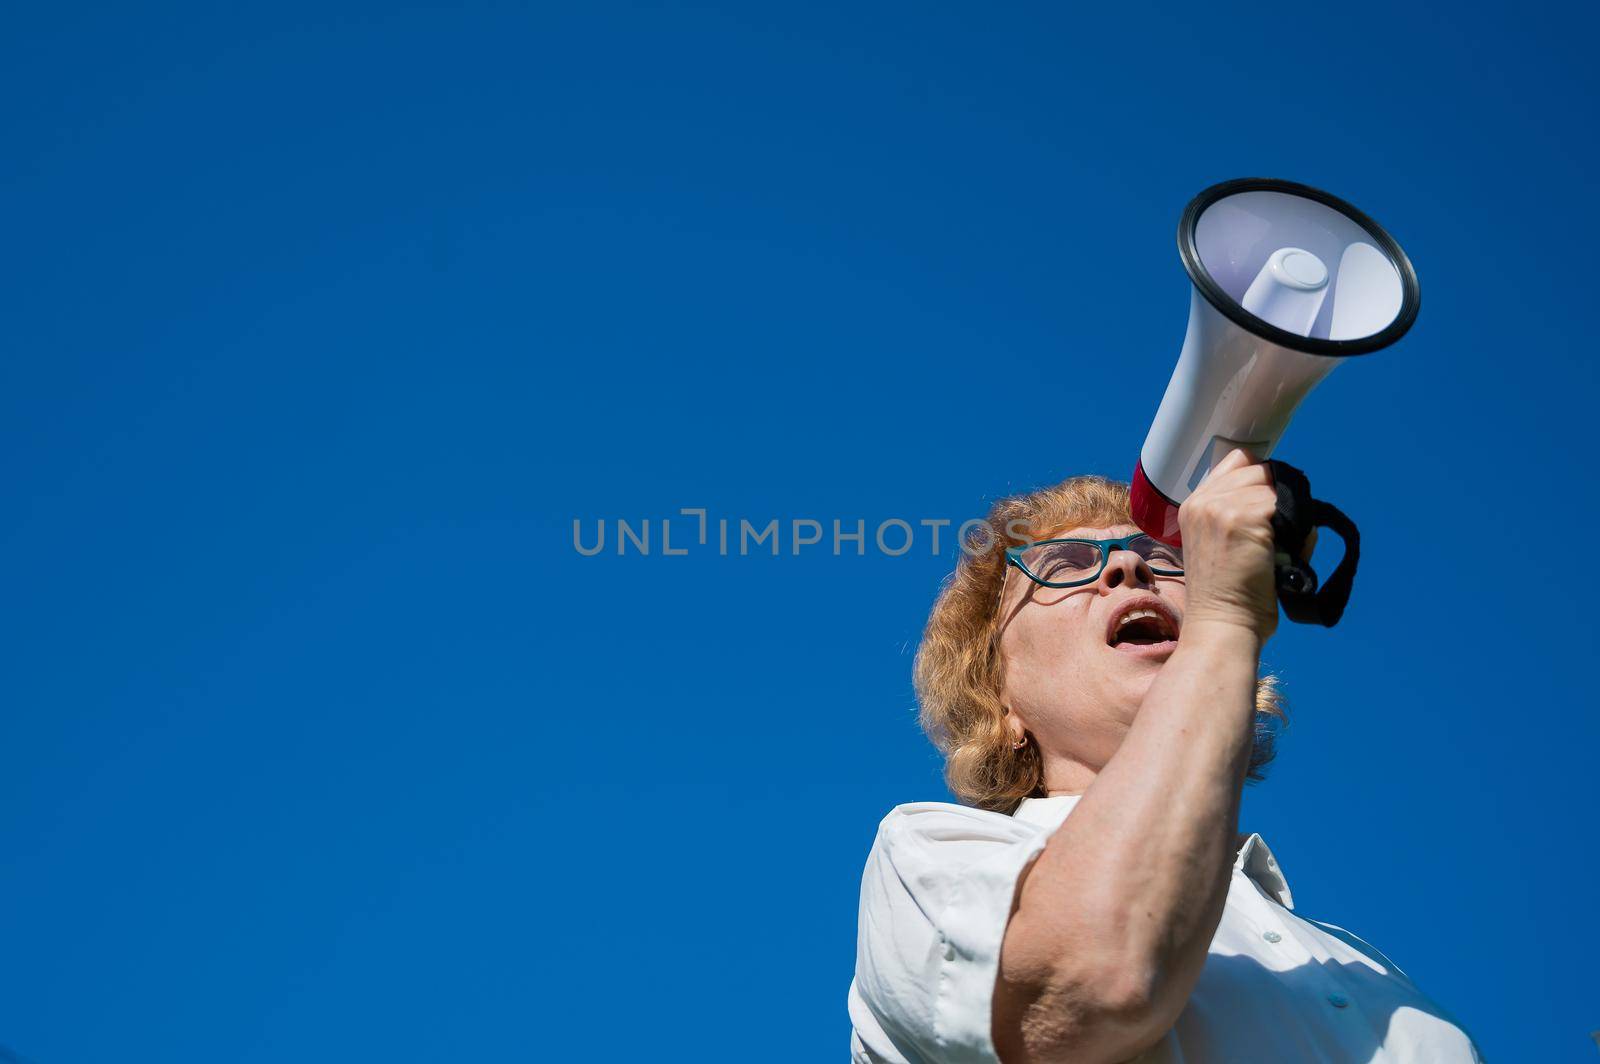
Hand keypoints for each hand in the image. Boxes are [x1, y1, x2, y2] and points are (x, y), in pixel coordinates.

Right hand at [1177, 448, 1278, 643]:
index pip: (1235, 462)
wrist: (1221, 626)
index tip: (1269, 504)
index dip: (1258, 479)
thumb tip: (1293, 500)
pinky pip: (1282, 504)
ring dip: (1285, 512)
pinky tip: (1282, 552)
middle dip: (1274, 494)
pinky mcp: (1243, 518)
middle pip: (1256, 469)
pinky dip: (1293, 527)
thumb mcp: (1220, 545)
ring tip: (1279, 546)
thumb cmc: (1227, 597)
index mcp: (1193, 506)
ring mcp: (1221, 508)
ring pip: (1272, 486)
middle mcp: (1202, 501)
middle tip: (1278, 530)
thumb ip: (1243, 515)